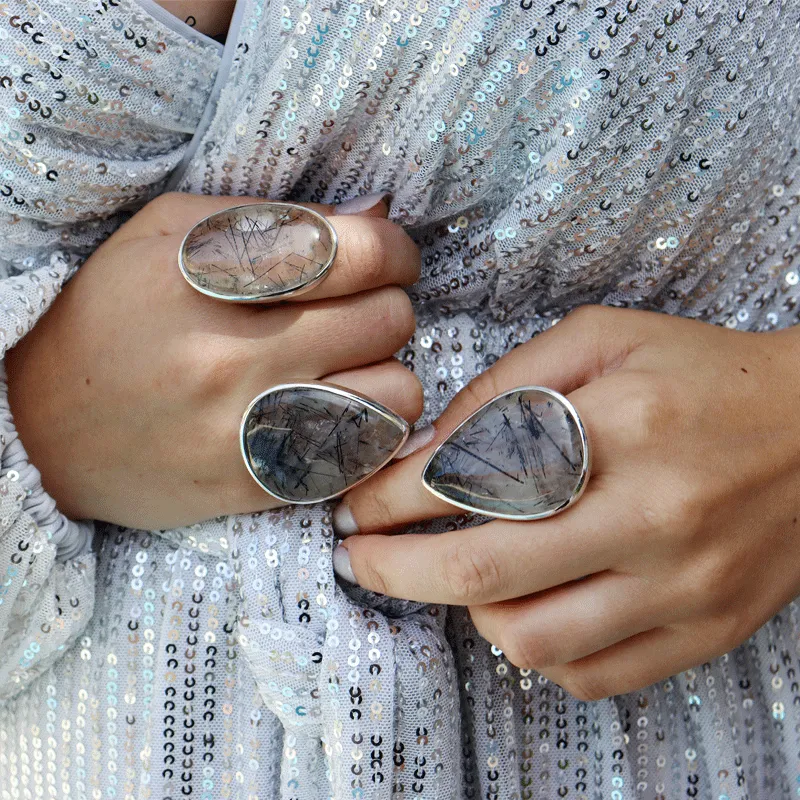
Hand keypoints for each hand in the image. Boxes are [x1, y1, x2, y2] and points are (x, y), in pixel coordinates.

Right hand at [6, 192, 421, 528]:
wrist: (42, 431)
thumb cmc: (110, 316)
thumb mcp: (166, 233)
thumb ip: (275, 216)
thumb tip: (375, 214)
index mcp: (210, 277)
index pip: (359, 253)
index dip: (395, 250)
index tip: (387, 258)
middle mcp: (235, 356)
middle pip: (389, 319)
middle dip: (388, 304)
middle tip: (359, 309)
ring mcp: (249, 430)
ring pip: (396, 391)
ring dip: (387, 369)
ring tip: (352, 364)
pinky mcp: (260, 485)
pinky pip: (367, 453)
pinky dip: (371, 425)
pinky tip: (341, 408)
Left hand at [333, 306, 799, 699]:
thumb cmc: (699, 373)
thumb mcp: (599, 340)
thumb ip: (505, 387)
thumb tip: (423, 450)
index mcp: (619, 424)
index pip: (468, 476)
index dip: (390, 499)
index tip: (355, 504)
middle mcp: (651, 514)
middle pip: (482, 572)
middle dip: (394, 569)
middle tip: (356, 555)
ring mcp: (683, 586)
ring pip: (532, 640)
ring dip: (468, 611)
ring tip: (459, 574)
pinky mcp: (706, 630)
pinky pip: (593, 676)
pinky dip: (538, 650)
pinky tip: (528, 606)